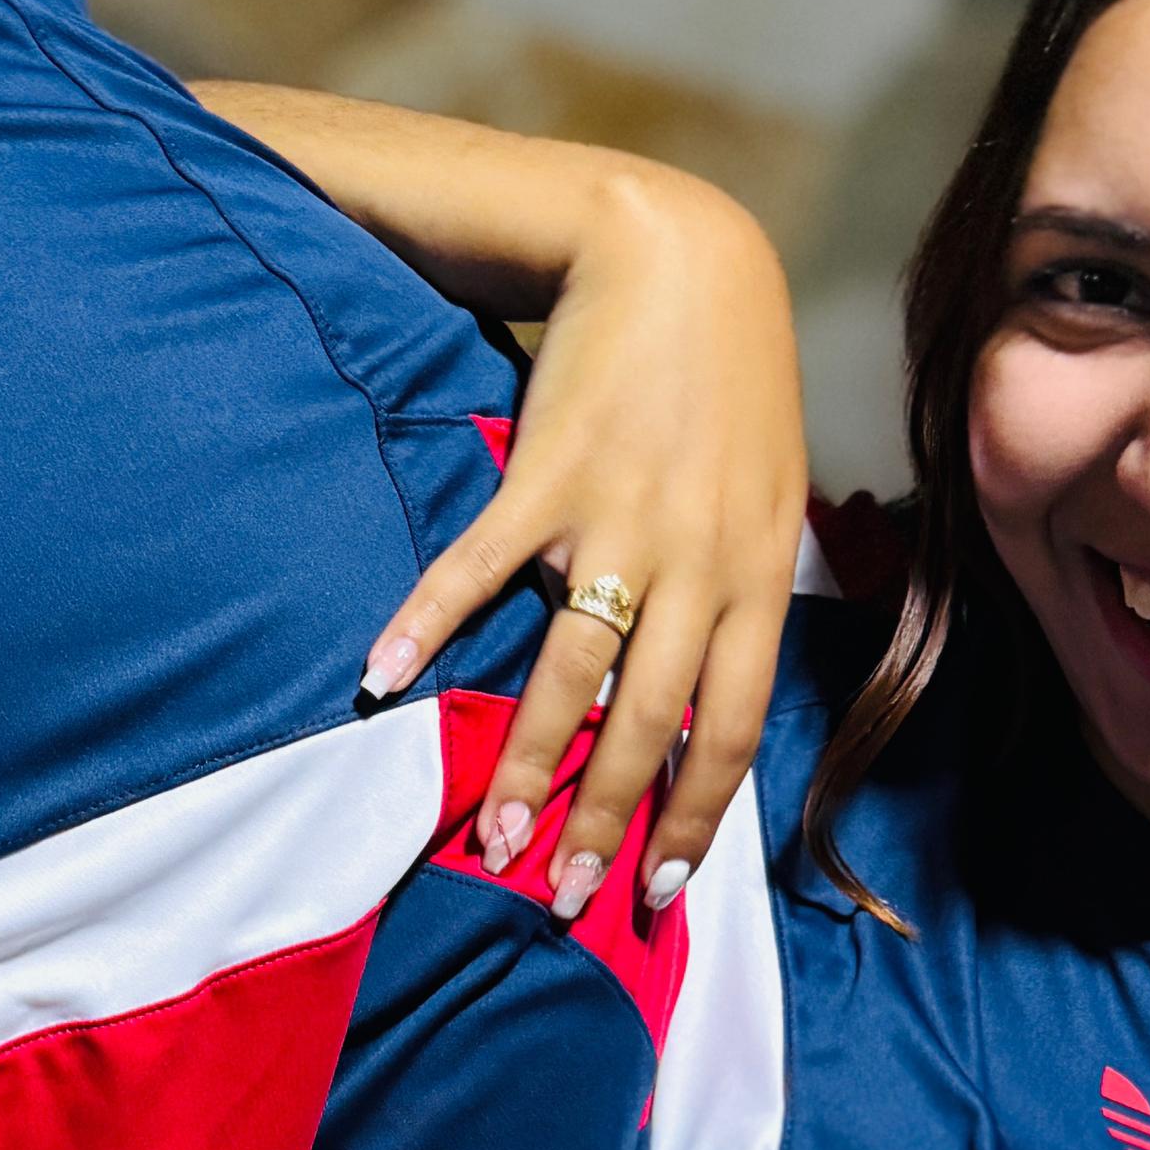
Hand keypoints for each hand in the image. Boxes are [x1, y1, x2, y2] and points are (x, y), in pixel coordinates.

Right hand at [362, 166, 806, 916]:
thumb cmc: (726, 386)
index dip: (690, 817)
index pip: (731, 729)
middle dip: (607, 817)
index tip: (651, 890)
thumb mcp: (765, 494)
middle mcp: (698, 561)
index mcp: (756, 575)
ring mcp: (621, 516)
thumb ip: (739, 591)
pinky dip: (429, 622)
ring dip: (532, 758)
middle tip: (562, 892)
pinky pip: (481, 565)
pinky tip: (384, 676)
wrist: (679, 256)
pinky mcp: (548, 468)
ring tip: (495, 832)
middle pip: (652, 721)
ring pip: (574, 666)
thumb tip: (707, 693)